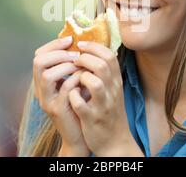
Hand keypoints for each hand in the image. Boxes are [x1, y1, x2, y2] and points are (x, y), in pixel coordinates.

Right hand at [32, 36, 89, 155]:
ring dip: (66, 65)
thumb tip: (81, 43)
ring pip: (47, 74)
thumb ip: (72, 66)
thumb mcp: (74, 81)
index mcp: (43, 80)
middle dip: (58, 52)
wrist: (79, 134)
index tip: (70, 39)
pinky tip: (85, 78)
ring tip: (80, 65)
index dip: (53, 44)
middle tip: (75, 53)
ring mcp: (47, 100)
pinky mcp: (57, 109)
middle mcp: (40, 89)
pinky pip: (64, 88)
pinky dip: (75, 79)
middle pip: (38, 61)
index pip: (39, 55)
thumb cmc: (80, 104)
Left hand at [68, 41, 142, 155]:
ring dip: (80, 76)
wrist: (115, 141)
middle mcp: (112, 91)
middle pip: (102, 65)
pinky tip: (69, 95)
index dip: (94, 47)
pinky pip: (80, 103)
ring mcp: (102, 105)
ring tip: (73, 77)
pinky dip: (72, 96)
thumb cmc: (109, 111)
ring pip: (94, 83)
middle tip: (74, 60)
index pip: (110, 56)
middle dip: (84, 58)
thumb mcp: (112, 89)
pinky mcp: (92, 119)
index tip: (80, 45)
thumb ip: (104, 72)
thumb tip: (91, 51)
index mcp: (116, 82)